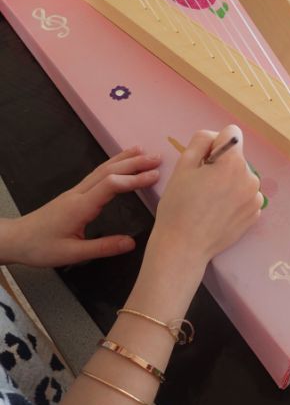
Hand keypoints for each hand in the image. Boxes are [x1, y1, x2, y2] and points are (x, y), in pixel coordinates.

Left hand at [5, 147, 161, 266]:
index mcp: (80, 206)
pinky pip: (98, 173)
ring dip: (124, 159)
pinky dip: (113, 164)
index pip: (110, 185)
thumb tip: (132, 242)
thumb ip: (103, 247)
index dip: (134, 180)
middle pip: (109, 171)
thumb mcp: (73, 254)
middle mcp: (79, 193)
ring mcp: (76, 191)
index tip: (155, 176)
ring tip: (144, 151)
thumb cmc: (42, 248)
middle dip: (134, 163)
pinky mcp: (76, 193)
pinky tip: (121, 162)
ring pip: (103, 169)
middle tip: (157, 158)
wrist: (17, 239)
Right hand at [147, 125, 262, 265]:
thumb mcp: (183, 165)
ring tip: (210, 201)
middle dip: (221, 165)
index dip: (214, 143)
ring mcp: (255, 198)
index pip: (231, 134)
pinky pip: (246, 196)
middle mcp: (250, 177)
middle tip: (202, 186)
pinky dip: (235, 199)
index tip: (203, 161)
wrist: (185, 246)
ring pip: (242, 177)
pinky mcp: (255, 215)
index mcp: (233, 162)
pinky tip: (219, 212)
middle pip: (236, 158)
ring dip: (229, 182)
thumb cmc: (179, 206)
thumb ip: (202, 141)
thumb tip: (216, 137)